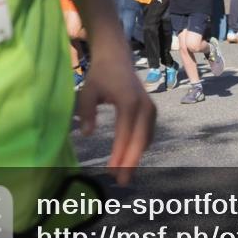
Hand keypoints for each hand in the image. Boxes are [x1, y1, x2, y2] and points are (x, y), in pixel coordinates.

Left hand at [75, 49, 155, 185]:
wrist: (116, 56)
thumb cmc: (100, 74)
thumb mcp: (88, 91)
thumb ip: (87, 112)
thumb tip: (87, 135)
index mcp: (129, 102)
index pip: (125, 134)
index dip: (119, 154)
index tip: (112, 171)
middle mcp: (144, 106)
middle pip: (140, 139)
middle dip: (131, 161)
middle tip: (122, 181)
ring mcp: (150, 108)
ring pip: (146, 138)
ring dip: (136, 156)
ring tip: (124, 173)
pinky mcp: (151, 109)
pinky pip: (148, 132)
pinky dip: (140, 146)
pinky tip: (131, 156)